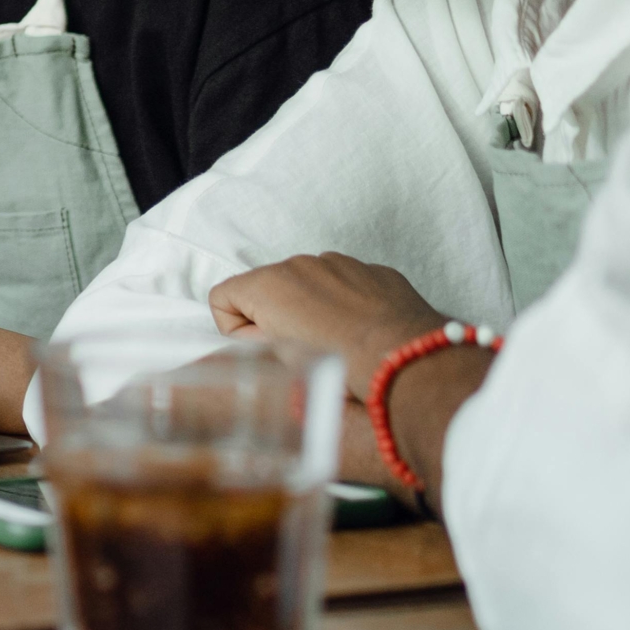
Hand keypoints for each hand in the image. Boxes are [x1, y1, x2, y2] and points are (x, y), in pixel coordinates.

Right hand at [208, 252, 446, 397]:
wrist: (409, 361)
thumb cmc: (343, 367)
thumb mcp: (279, 365)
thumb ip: (251, 346)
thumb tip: (250, 340)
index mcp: (267, 284)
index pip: (221, 297)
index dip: (235, 330)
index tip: (262, 350)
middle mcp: (298, 264)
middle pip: (263, 288)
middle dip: (273, 316)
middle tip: (299, 351)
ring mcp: (337, 263)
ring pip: (304, 284)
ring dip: (309, 308)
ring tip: (335, 342)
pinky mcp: (370, 270)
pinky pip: (341, 283)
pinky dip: (343, 303)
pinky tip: (360, 330)